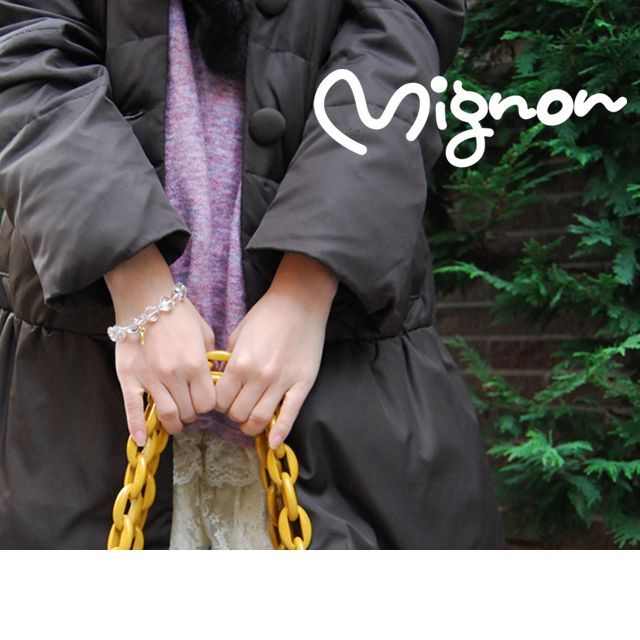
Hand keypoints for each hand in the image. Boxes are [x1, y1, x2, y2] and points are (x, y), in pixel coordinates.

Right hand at [105, 244, 216, 444]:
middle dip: (193, 413)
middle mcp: (174, 376)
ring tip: (177, 423)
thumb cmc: (179, 314)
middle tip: (191, 409)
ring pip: (166, 415)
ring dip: (174, 423)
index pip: (208, 403)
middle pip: (189, 411)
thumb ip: (211, 359)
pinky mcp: (129, 378)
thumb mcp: (205, 333)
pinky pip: (132, 408)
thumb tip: (215, 378)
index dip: (209, 405)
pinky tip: (142, 439)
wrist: (146, 300)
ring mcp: (151, 379)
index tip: (206, 401)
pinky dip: (137, 427)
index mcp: (196, 365)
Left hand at [216, 251, 337, 448]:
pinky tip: (275, 442)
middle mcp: (259, 377)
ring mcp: (282, 382)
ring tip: (251, 418)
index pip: (220, 400)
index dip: (219, 403)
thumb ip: (229, 362)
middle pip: (238, 414)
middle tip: (238, 406)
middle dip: (234, 414)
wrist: (300, 302)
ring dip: (252, 424)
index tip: (224, 399)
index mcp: (240, 363)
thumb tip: (222, 383)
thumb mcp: (238, 335)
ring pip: (260, 420)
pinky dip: (280, 433)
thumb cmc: (266, 315)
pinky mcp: (302, 384)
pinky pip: (290, 415)